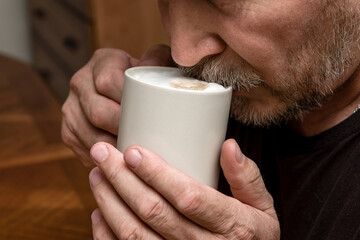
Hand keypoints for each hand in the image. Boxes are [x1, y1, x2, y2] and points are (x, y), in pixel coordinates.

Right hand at [61, 45, 172, 165]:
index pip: (108, 82)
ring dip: (114, 149)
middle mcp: (80, 82)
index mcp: (102, 62)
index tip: (147, 117)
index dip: (128, 103)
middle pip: (98, 113)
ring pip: (90, 136)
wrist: (128, 94)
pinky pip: (85, 150)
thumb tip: (148, 65)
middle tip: (146, 141)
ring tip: (137, 156)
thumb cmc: (147, 81)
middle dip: (124, 130)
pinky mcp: (68, 131)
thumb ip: (158, 58)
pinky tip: (122, 160)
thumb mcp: (158, 62)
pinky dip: (105, 159)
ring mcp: (71, 107)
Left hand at [89, 139, 279, 238]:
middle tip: (102, 152)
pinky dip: (107, 235)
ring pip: (136, 235)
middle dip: (123, 179)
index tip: (133, 151)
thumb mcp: (262, 208)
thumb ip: (248, 178)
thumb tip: (229, 145)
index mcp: (232, 227)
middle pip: (154, 213)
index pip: (188, 197)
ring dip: (110, 203)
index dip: (158, 174)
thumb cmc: (253, 236)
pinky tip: (98, 212)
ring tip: (97, 174)